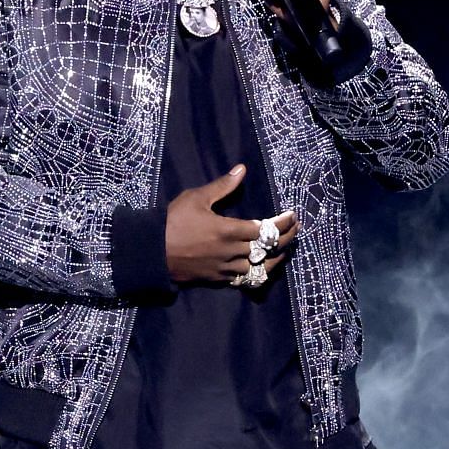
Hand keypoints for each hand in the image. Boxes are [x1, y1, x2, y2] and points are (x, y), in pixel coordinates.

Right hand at [165, 165, 297, 284]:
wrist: (151, 251)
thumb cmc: (173, 221)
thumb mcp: (196, 198)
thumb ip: (222, 186)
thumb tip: (242, 169)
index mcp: (229, 230)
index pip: (265, 229)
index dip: (282, 224)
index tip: (293, 216)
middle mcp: (231, 251)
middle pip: (266, 249)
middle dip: (284, 239)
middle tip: (296, 231)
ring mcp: (224, 267)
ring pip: (257, 267)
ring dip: (273, 259)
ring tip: (283, 252)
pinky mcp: (216, 279)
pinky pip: (242, 279)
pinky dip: (255, 273)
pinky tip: (260, 267)